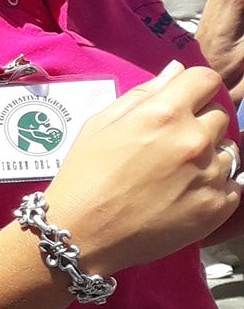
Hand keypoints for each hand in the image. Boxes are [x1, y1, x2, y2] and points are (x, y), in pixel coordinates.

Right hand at [41, 62, 239, 276]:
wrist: (80, 235)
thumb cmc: (82, 179)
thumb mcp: (99, 126)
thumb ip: (141, 95)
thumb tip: (175, 72)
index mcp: (163, 114)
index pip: (206, 79)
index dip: (194, 89)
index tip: (184, 102)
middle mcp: (193, 139)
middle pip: (219, 115)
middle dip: (198, 124)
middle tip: (170, 148)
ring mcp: (209, 174)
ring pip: (230, 150)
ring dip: (209, 157)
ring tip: (178, 176)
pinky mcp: (217, 206)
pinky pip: (234, 184)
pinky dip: (216, 187)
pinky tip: (187, 195)